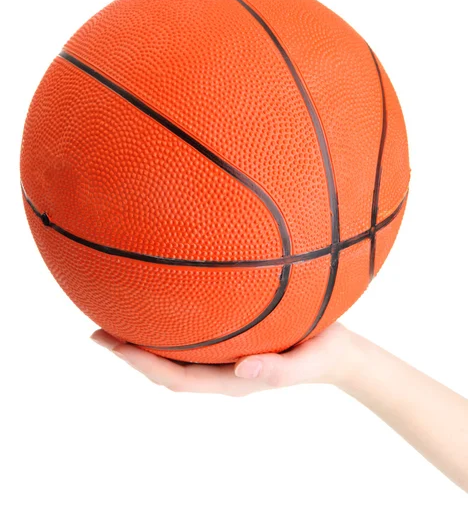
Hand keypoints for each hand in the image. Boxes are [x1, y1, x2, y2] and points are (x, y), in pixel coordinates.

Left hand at [91, 322, 357, 395]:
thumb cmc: (323, 354)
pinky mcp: (234, 340)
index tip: (112, 345)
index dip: (142, 364)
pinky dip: (170, 325)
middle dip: (129, 352)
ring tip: (115, 318)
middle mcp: (222, 370)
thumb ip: (278, 370)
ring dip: (144, 339)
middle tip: (95, 332)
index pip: (178, 377)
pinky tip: (161, 304)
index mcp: (233, 381)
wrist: (338, 352)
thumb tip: (242, 372)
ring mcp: (226, 356)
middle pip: (166, 368)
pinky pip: (194, 337)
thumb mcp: (307, 363)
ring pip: (176, 353)